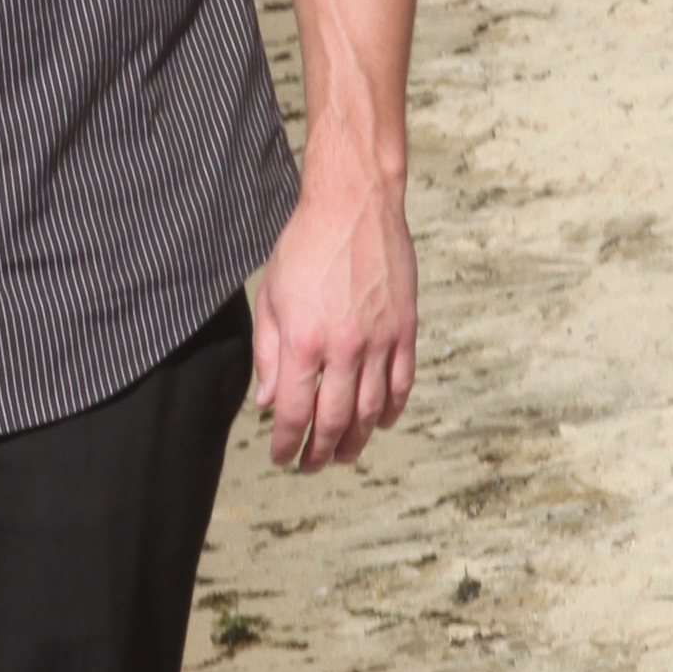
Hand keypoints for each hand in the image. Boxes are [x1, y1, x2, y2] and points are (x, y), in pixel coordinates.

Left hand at [251, 150, 417, 472]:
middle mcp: (343, 348)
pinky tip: (381, 423)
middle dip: (319, 452)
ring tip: (342, 454)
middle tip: (309, 465)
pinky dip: (392, 410)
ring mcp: (379, 341)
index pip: (293, 412)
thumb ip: (268, 354)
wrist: (354, 206)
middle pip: (334, 420)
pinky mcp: (404, 330)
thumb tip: (268, 403)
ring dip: (356, 440)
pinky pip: (401, 384)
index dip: (286, 443)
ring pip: (371, 410)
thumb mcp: (271, 297)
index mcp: (303, 342)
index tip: (280, 456)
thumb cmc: (304, 245)